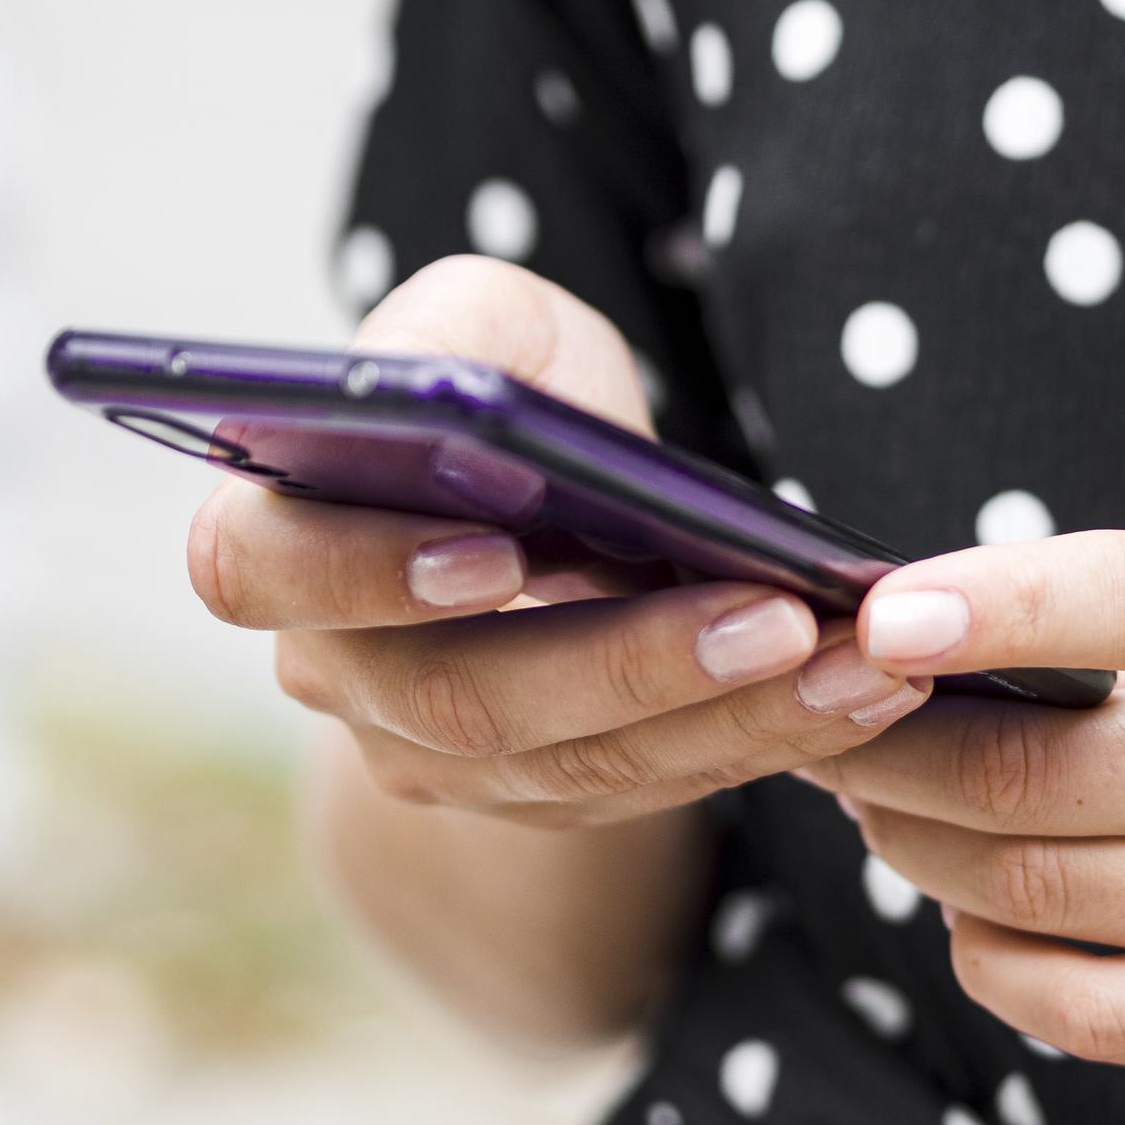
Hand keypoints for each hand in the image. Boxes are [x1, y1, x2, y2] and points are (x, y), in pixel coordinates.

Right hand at [188, 256, 928, 827]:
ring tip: (862, 663)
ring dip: (732, 718)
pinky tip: (860, 695)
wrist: (537, 500)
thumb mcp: (482, 325)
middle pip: (462, 700)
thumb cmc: (506, 388)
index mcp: (275, 539)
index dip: (366, 574)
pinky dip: (759, 741)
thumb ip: (453, 338)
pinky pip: (647, 792)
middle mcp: (337, 672)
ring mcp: (432, 759)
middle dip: (630, 663)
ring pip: (577, 765)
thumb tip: (457, 408)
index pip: (262, 572)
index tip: (499, 553)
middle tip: (774, 619)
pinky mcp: (539, 800)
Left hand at [806, 527, 1124, 1077]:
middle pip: (1043, 780)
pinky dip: (991, 957)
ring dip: (916, 844)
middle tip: (821, 714)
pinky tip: (970, 906)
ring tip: (876, 797)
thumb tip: (947, 644)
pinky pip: (1087, 1012)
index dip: (1000, 604)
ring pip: (1036, 893)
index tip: (879, 603)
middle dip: (888, 750)